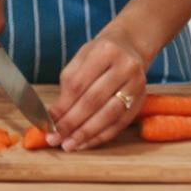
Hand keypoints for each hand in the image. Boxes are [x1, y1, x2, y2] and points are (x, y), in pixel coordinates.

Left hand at [46, 29, 146, 150]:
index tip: (49, 121)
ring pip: (109, 115)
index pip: (78, 84)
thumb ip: (68, 82)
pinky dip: (101, 136)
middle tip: (55, 138)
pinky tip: (86, 142)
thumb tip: (55, 113)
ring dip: (86, 133)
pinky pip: (120, 124)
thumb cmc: (100, 53)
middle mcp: (125, 68)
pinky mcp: (141, 101)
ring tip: (69, 145)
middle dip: (72, 123)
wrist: (130, 46)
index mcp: (105, 51)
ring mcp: (136, 85)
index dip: (63, 106)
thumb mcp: (81, 57)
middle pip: (93, 101)